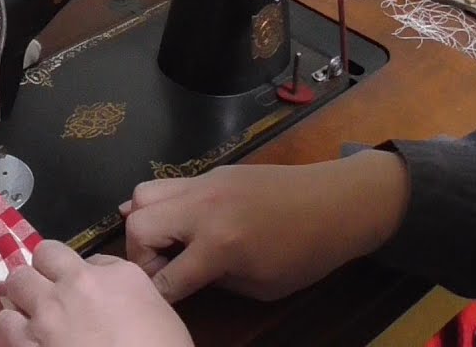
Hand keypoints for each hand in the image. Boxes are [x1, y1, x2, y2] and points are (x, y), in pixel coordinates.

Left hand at [0, 240, 192, 346]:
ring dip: (24, 297)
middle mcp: (78, 285)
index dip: (86, 275)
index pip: (92, 258)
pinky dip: (11, 329)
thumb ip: (133, 299)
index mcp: (119, 276)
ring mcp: (48, 313)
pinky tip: (23, 339)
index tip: (88, 292)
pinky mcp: (26, 344)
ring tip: (32, 315)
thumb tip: (113, 303)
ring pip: (16, 281)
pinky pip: (3, 323)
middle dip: (46, 271)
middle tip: (52, 293)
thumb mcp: (163, 319)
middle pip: (45, 255)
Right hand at [122, 150, 408, 301]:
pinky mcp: (212, 172)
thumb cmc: (306, 253)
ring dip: (145, 223)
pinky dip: (161, 204)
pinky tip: (177, 221)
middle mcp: (203, 208)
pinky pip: (169, 183)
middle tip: (160, 270)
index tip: (160, 303)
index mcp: (219, 244)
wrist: (337, 203)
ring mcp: (205, 183)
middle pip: (139, 226)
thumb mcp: (261, 285)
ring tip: (164, 241)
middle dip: (140, 256)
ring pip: (143, 194)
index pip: (165, 277)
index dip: (158, 297)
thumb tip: (183, 274)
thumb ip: (215, 280)